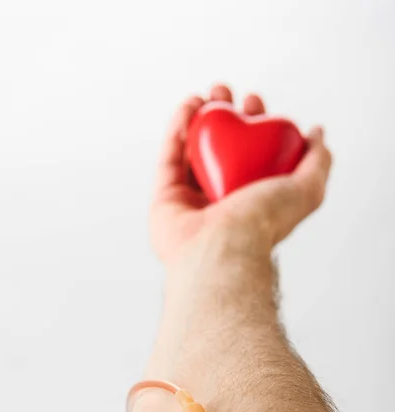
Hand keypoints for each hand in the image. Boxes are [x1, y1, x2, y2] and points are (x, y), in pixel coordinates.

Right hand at [150, 84, 331, 262]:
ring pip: (193, 150)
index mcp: (252, 198)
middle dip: (224, 116)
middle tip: (226, 92)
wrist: (223, 248)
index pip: (251, 154)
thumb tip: (316, 134)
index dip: (254, 124)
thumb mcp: (308, 189)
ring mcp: (192, 199)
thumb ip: (318, 161)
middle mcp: (222, 199)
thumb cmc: (264, 221)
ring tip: (208, 94)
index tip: (255, 102)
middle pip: (220, 148)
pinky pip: (169, 157)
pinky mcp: (165, 198)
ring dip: (199, 118)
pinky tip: (189, 104)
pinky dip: (177, 129)